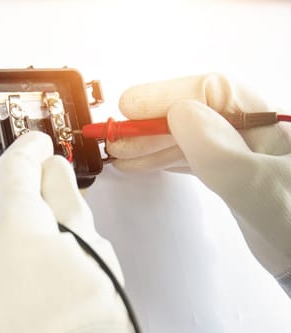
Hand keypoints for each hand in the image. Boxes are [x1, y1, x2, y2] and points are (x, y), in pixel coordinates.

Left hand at [0, 132, 138, 332]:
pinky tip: (4, 293)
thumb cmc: (83, 327)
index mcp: (11, 223)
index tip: (35, 148)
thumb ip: (65, 201)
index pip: (16, 169)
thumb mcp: (91, 250)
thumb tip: (51, 172)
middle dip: (18, 209)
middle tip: (47, 224)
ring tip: (31, 275)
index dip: (29, 153)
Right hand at [108, 74, 290, 287]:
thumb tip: (178, 113)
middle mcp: (255, 129)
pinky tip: (139, 162)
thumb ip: (218, 150)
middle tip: (115, 136)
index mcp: (271, 120)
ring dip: (150, 144)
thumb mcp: (259, 187)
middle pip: (194, 112)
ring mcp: (241, 152)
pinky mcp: (230, 174)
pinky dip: (162, 159)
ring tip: (118, 152)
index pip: (213, 91)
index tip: (130, 106)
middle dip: (151, 124)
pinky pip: (191, 157)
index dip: (167, 95)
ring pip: (188, 136)